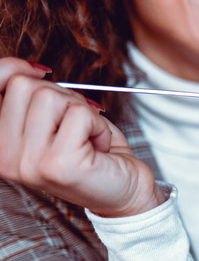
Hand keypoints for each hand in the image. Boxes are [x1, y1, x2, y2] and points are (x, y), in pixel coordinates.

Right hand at [0, 57, 164, 216]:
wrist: (125, 192)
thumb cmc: (93, 153)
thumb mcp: (56, 120)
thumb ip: (34, 98)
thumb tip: (30, 69)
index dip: (11, 68)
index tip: (40, 71)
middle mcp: (5, 157)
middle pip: (25, 86)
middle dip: (62, 96)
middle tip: (78, 126)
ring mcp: (29, 163)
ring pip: (52, 97)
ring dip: (83, 112)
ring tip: (88, 138)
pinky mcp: (58, 164)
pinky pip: (80, 114)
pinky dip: (99, 125)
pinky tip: (98, 148)